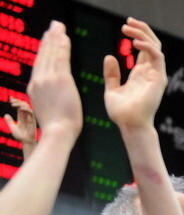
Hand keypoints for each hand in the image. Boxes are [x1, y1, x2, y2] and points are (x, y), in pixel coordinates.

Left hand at [5, 98, 37, 155]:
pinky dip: (26, 108)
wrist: (26, 142)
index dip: (16, 101)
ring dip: (20, 103)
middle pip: (23, 105)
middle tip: (10, 100)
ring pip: (27, 107)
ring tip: (13, 104)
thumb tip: (6, 115)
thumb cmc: (20, 136)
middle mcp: (26, 116)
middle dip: (17, 101)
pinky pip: (31, 112)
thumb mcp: (13, 127)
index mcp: (21, 117)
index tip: (10, 98)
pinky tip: (20, 108)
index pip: (19, 107)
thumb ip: (10, 121)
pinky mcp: (33, 120)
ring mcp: (29, 118)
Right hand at [25, 22, 81, 139]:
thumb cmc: (57, 129)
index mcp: (34, 89)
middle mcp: (38, 81)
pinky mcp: (60, 79)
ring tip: (59, 27)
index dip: (43, 51)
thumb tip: (53, 99)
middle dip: (48, 39)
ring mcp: (47, 79)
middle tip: (53, 27)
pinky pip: (61, 58)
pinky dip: (62, 46)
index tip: (47, 40)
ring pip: (51, 54)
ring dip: (55, 38)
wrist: (58, 133)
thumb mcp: (47, 110)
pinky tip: (65, 37)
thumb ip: (48, 100)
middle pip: (43, 56)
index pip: (39, 65)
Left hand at [103, 18, 165, 129]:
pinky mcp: (158, 78)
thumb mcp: (112, 89)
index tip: (125, 26)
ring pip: (155, 47)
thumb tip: (110, 57)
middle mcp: (151, 72)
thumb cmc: (121, 113)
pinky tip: (134, 41)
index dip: (137, 35)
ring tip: (127, 27)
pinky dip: (147, 46)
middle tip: (127, 22)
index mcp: (141, 74)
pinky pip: (156, 56)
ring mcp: (156, 75)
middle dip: (141, 30)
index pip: (144, 49)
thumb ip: (112, 74)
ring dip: (142, 34)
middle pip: (152, 44)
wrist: (129, 125)